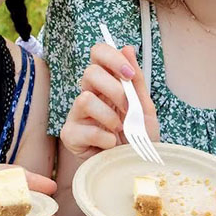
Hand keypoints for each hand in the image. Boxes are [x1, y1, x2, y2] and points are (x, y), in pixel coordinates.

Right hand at [60, 43, 159, 158]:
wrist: (135, 168)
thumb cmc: (139, 138)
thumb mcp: (145, 108)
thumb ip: (136, 80)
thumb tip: (128, 48)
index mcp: (106, 83)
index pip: (98, 54)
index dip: (112, 58)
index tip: (128, 75)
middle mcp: (89, 94)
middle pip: (90, 72)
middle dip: (115, 90)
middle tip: (128, 108)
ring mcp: (77, 115)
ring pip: (84, 99)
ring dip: (109, 116)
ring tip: (119, 129)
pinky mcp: (70, 135)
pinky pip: (84, 128)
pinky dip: (105, 138)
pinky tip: (111, 145)